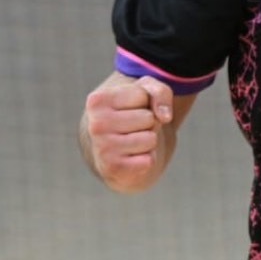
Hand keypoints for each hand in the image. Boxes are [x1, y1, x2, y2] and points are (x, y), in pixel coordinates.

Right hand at [83, 76, 173, 190]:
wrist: (114, 145)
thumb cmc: (132, 111)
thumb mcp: (146, 91)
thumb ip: (160, 92)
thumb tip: (165, 117)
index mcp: (97, 101)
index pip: (143, 95)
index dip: (145, 101)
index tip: (131, 107)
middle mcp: (95, 125)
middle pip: (149, 118)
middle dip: (149, 121)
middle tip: (133, 126)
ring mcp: (102, 149)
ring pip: (151, 139)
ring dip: (149, 139)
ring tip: (133, 139)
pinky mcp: (112, 169)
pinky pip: (148, 160)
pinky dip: (147, 157)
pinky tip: (132, 154)